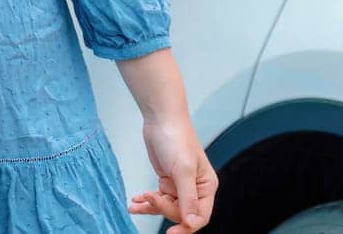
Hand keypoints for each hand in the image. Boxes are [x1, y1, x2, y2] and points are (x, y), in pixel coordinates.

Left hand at [128, 115, 216, 233]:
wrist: (160, 120)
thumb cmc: (176, 138)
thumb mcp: (183, 170)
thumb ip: (187, 198)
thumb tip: (191, 223)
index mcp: (206, 186)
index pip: (200, 216)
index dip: (187, 227)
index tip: (171, 232)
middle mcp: (195, 188)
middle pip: (181, 214)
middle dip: (164, 209)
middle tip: (151, 199)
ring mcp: (180, 186)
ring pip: (167, 209)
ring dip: (151, 207)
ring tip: (138, 202)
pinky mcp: (167, 182)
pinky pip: (157, 200)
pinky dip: (146, 202)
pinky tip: (136, 202)